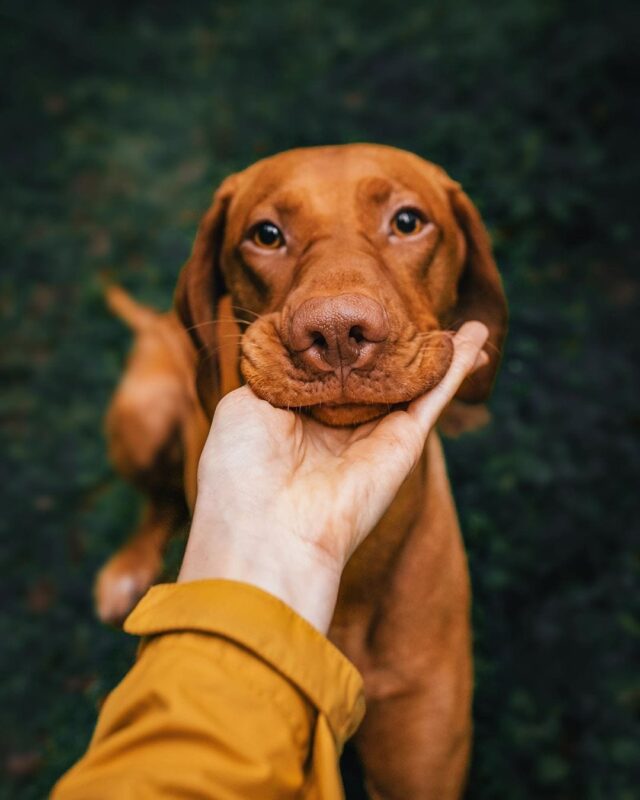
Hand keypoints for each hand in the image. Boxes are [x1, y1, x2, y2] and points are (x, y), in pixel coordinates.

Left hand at [179, 321, 488, 630]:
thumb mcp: (244, 401)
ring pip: (413, 381)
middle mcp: (337, 422)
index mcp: (296, 412)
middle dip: (398, 345)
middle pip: (377, 372)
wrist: (267, 527)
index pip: (330, 364)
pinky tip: (475, 339)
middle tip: (419, 312)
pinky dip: (455, 366)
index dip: (345, 334)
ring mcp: (374, 433)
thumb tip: (297, 337)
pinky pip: (433, 395)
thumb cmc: (241, 465)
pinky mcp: (403, 443)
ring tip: (471, 324)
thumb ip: (277, 367)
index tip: (357, 304)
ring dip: (441, 352)